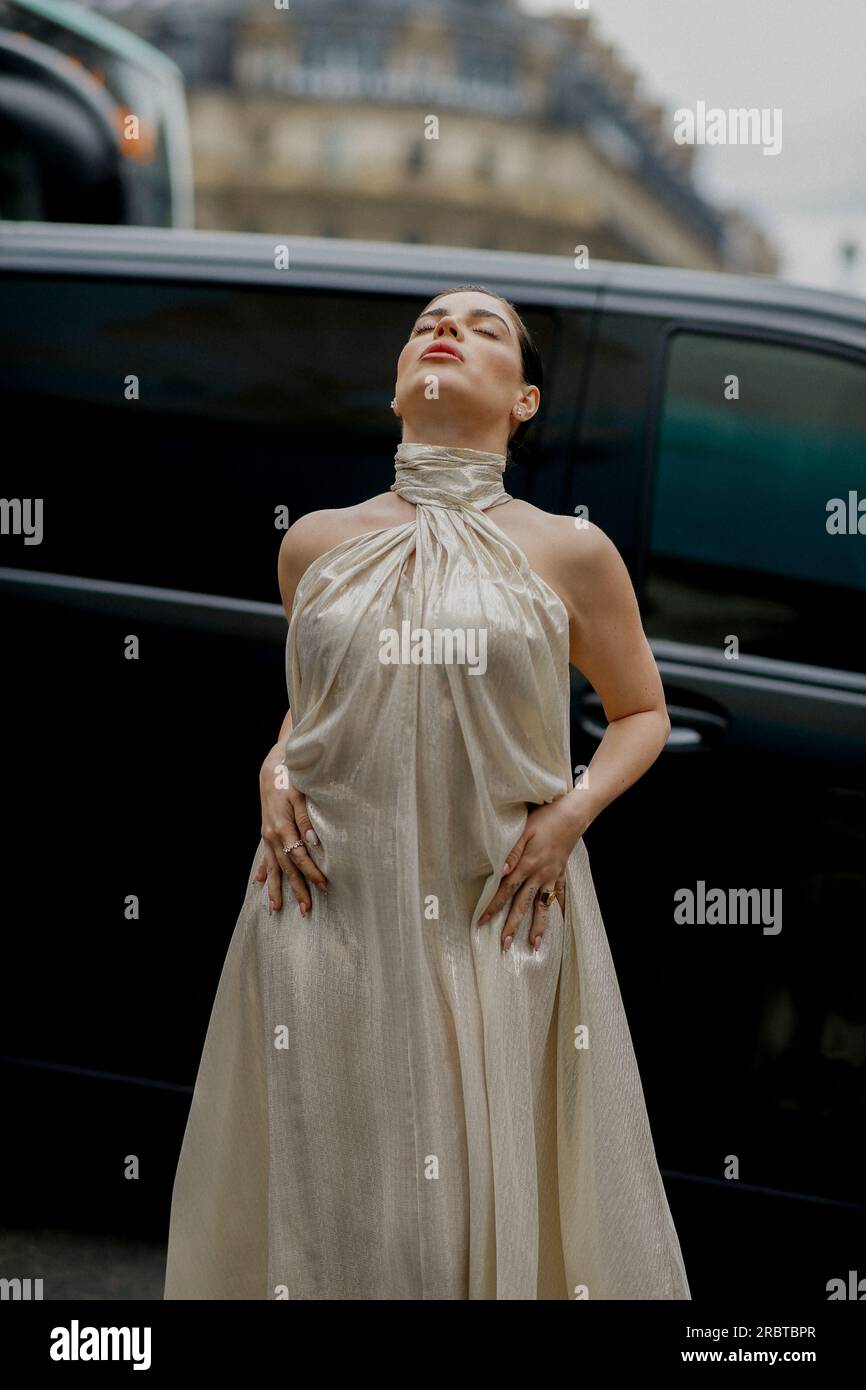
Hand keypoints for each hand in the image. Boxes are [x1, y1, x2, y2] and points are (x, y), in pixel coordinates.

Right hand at [254, 752, 327, 915]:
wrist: (272, 767)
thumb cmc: (291, 778)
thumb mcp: (301, 795)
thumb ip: (306, 820)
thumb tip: (314, 843)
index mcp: (282, 827)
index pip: (300, 857)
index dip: (312, 872)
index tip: (324, 885)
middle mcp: (272, 835)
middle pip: (286, 869)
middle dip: (296, 889)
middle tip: (305, 910)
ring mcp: (267, 835)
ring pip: (272, 867)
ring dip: (275, 888)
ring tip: (276, 908)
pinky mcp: (266, 832)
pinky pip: (264, 857)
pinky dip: (263, 871)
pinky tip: (259, 883)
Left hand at [478, 797, 586, 950]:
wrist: (573, 815)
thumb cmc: (545, 818)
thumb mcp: (524, 829)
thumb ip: (512, 851)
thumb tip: (500, 871)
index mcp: (527, 864)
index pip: (506, 890)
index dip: (493, 906)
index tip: (482, 922)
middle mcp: (539, 874)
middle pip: (523, 904)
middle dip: (513, 925)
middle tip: (504, 945)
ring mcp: (551, 876)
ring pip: (543, 906)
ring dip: (538, 927)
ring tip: (534, 945)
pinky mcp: (560, 873)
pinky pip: (560, 895)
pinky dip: (559, 909)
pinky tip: (560, 922)